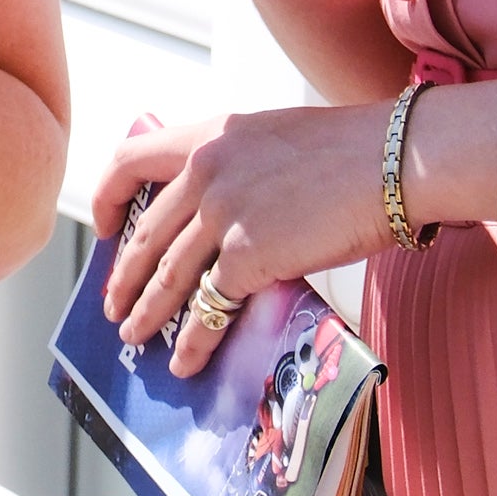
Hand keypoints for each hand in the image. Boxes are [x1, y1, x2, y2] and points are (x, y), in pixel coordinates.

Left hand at [93, 103, 393, 377]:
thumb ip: (236, 168)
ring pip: (167, 275)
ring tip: (135, 336)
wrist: (393, 161)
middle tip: (114, 303)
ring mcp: (222, 212)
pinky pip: (208, 307)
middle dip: (124, 275)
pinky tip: (186, 361)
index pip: (130, 160)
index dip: (107, 197)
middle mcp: (205, 169)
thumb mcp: (273, 140)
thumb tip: (215, 220)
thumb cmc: (351, 153)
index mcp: (209, 134)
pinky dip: (194, 341)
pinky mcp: (247, 255)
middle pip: (146, 233)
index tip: (104, 228)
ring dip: (147, 312)